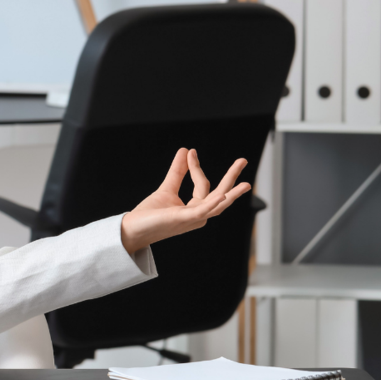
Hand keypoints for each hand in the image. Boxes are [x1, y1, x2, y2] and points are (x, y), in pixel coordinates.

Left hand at [119, 148, 251, 254]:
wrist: (134, 229)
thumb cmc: (150, 215)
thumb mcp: (167, 188)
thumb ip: (177, 172)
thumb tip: (185, 150)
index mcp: (195, 208)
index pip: (202, 184)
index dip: (196, 167)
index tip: (190, 152)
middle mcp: (198, 215)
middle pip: (220, 194)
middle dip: (232, 178)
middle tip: (243, 160)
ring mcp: (192, 218)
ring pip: (218, 206)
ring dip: (232, 195)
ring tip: (246, 184)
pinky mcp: (183, 219)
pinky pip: (202, 211)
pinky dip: (213, 204)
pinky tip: (222, 195)